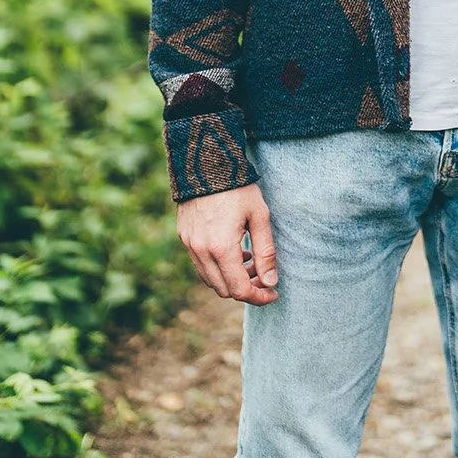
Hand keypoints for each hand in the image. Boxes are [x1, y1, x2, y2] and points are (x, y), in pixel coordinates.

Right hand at [176, 183, 278, 303]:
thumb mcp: (259, 216)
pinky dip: (218, 267)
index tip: (273, 293)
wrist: (206, 161)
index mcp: (221, 248)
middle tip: (263, 276)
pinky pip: (201, 264)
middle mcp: (201, 251)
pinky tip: (234, 250)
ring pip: (211, 279)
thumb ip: (266, 252)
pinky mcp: (184, 237)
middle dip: (246, 289)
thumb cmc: (238, 187)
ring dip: (231, 279)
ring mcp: (189, 245)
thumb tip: (270, 283)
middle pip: (223, 290)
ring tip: (250, 261)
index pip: (239, 290)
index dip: (258, 297)